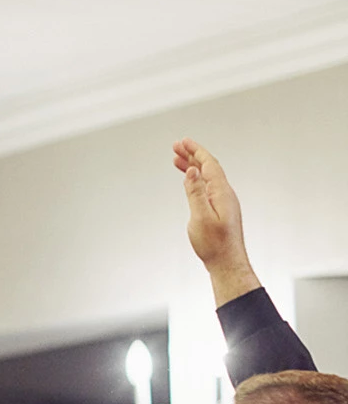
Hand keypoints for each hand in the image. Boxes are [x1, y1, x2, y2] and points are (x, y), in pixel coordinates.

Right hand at [175, 138, 259, 303]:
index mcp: (221, 193)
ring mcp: (223, 202)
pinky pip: (207, 187)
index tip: (183, 141)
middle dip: (192, 155)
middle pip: (208, 168)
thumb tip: (192, 170)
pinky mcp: (219, 210)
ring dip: (193, 167)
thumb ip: (196, 192)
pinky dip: (195, 180)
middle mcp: (224, 194)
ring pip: (207, 178)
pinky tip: (188, 181)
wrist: (227, 262)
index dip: (196, 151)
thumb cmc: (214, 244)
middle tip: (176, 146)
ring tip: (177, 160)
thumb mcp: (200, 217)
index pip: (209, 165)